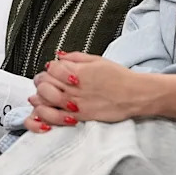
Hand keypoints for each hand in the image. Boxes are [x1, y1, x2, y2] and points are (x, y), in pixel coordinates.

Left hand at [24, 52, 145, 131]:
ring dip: (40, 97)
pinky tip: (46, 109)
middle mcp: (74, 88)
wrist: (134, 95)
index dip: (49, 68)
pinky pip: (55, 118)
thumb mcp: (97, 59)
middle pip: (44, 84)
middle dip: (41, 82)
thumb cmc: (118, 76)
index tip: (52, 70)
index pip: (51, 69)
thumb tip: (59, 56)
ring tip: (43, 95)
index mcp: (78, 71)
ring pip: (45, 101)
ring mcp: (75, 104)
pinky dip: (46, 114)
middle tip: (45, 82)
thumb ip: (75, 57)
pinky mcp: (79, 117)